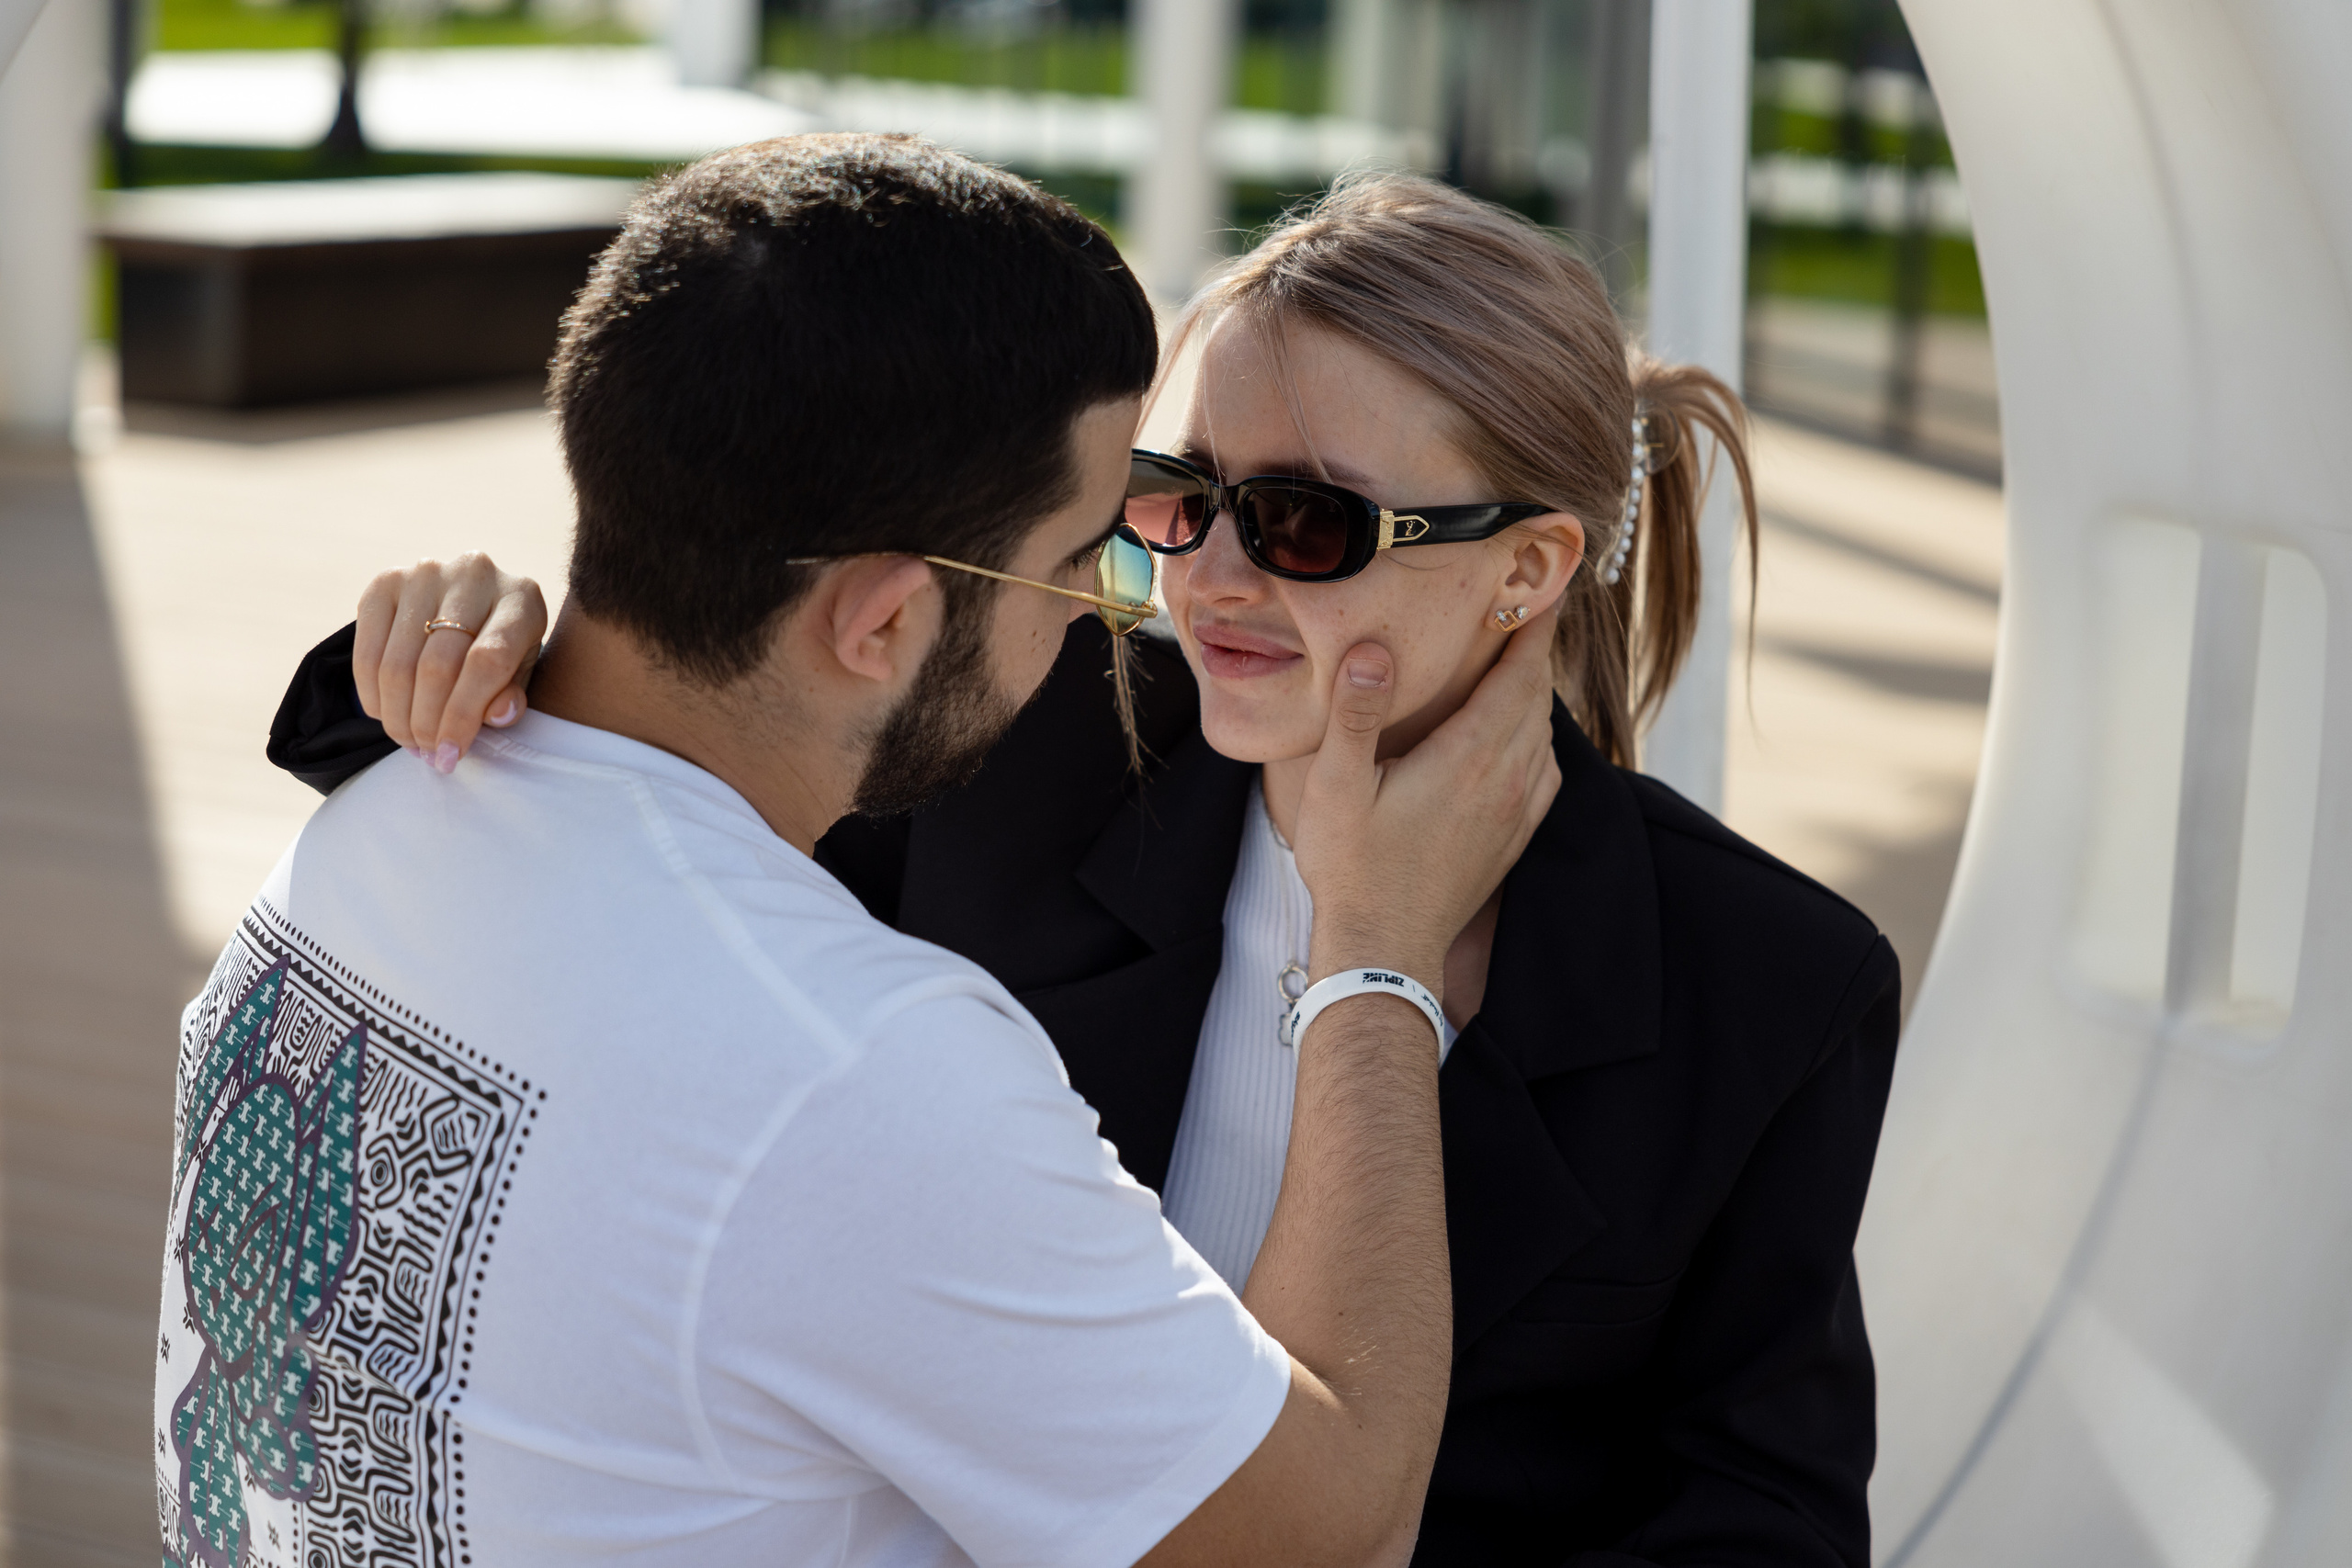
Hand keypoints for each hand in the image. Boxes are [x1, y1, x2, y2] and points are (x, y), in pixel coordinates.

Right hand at [354, 554, 548, 770]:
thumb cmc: (503, 646)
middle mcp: (473, 575)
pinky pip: (367, 651)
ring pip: (398, 663)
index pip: (486, 661)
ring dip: (398, 716)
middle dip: (427, 723)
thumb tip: (497, 716)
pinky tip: (385, 714)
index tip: (451, 755)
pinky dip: (371, 693)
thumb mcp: (521, 671)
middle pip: (437, 666)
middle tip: (427, 754)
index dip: (463, 715)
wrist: (473, 602)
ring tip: (409, 742)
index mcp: (520, 598)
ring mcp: (426, 574)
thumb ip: (512, 693)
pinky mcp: (386, 582)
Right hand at [1291, 604, 1562, 993]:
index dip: (1535, 625)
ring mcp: (1518, 810)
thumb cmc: (1353, 866)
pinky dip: (1537, 738)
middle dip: (1533, 649)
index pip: (1521, 672)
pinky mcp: (1515, 837)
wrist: (1385, 949)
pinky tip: (1517, 737)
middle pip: (1537, 695)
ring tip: (1517, 663)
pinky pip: (1546, 771)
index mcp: (1471, 755)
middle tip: (1524, 609)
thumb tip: (1369, 647)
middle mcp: (1509, 778)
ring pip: (1544, 731)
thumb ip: (1355, 714)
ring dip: (1534, 693)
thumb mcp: (1337, 785)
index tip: (1543, 584)